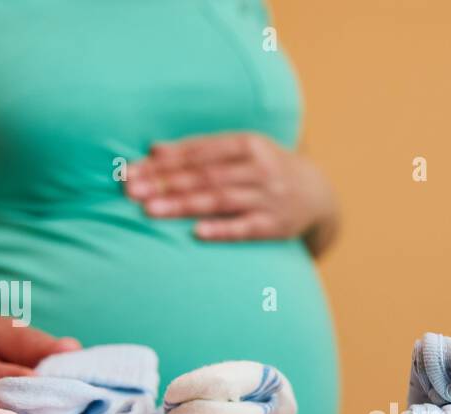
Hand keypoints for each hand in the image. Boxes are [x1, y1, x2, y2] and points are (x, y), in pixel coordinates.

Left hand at [124, 133, 338, 252]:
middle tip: (132, 191)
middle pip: (205, 175)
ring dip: (183, 204)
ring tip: (150, 210)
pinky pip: (245, 228)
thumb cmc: (268, 168)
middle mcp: (261, 168)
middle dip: (165, 183)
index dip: (164, 162)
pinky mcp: (276, 226)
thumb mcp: (243, 149)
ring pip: (220, 200)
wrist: (318, 194)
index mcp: (249, 143)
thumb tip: (154, 149)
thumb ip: (202, 148)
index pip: (199, 152)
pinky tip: (197, 233)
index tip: (132, 171)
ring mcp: (270, 198)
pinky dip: (222, 230)